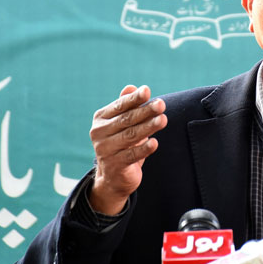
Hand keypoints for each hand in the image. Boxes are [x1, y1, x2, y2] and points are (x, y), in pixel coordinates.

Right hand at [88, 85, 166, 214]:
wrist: (113, 176)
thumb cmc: (122, 143)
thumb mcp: (123, 124)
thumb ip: (127, 106)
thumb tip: (132, 87)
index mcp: (101, 119)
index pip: (120, 106)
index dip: (133, 98)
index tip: (147, 90)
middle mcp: (99, 133)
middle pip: (127, 120)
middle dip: (145, 111)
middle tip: (161, 104)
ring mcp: (105, 150)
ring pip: (130, 136)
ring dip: (148, 127)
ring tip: (163, 120)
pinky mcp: (115, 165)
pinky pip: (132, 155)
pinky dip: (144, 149)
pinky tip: (154, 142)